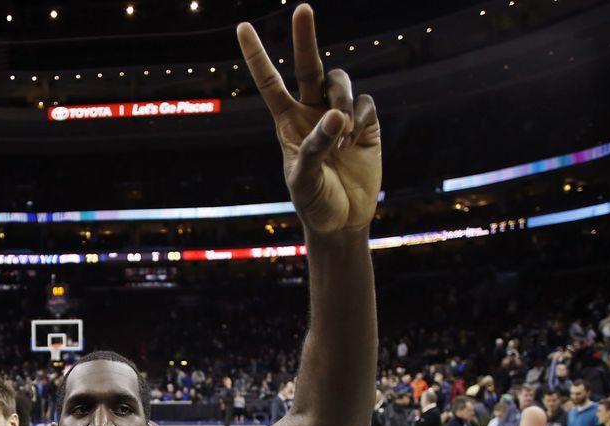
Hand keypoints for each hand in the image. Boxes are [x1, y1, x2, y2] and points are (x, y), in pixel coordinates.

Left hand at [237, 5, 380, 232]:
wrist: (342, 221)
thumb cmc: (315, 203)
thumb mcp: (305, 180)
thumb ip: (316, 147)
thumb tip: (336, 115)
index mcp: (287, 123)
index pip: (269, 84)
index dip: (257, 56)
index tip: (242, 28)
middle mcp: (311, 112)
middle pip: (307, 66)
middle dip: (304, 37)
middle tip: (303, 8)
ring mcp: (339, 115)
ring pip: (340, 82)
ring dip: (341, 100)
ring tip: (342, 132)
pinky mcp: (366, 124)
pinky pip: (366, 103)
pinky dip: (360, 117)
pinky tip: (354, 141)